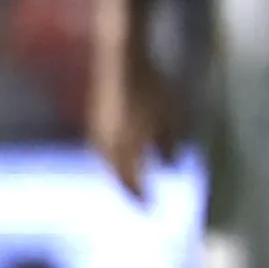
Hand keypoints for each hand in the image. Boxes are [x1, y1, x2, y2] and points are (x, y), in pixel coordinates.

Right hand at [87, 44, 182, 199]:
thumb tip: (172, 166)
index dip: (142, 197)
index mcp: (124, 147)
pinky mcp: (96, 118)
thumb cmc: (150, 87)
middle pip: (116, 174)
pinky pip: (103, 148)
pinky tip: (118, 155)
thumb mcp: (170, 116)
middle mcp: (107, 144)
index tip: (150, 209)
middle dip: (127, 188)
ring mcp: (98, 130)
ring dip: (117, 174)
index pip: (132, 181)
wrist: (121, 57)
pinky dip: (112, 159)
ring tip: (126, 180)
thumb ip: (170, 145)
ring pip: (107, 162)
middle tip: (137, 201)